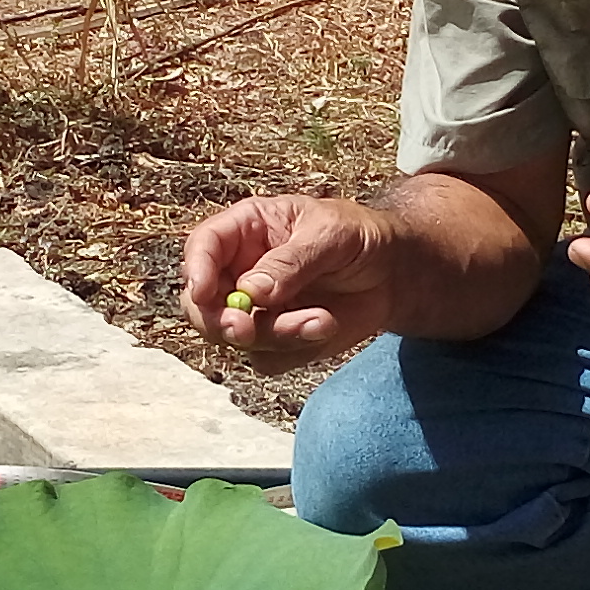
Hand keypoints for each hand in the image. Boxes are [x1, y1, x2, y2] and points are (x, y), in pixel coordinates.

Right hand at [180, 195, 395, 372]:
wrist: (393, 273)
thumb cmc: (359, 236)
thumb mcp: (331, 234)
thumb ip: (291, 261)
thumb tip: (251, 291)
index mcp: (245, 229)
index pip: (202, 247)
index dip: (196, 270)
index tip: (202, 293)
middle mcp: (239, 271)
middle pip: (200, 304)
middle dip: (219, 321)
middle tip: (246, 331)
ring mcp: (254, 310)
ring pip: (236, 338)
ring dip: (275, 336)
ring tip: (323, 319)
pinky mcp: (274, 340)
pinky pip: (266, 359)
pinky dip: (295, 350)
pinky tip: (326, 325)